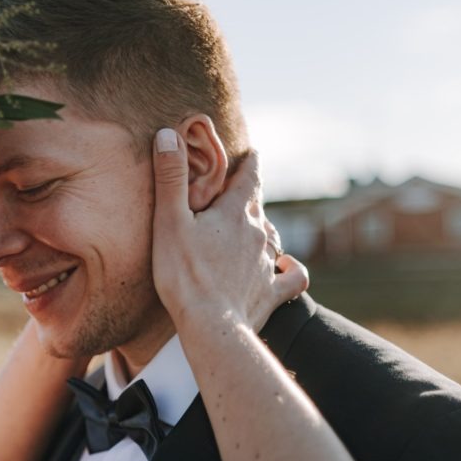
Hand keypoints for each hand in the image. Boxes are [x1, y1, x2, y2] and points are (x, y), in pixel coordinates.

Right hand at [150, 128, 308, 329]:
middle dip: (250, 196)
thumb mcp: (168, 222)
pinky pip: (293, 277)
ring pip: (273, 236)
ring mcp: (268, 263)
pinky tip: (285, 267)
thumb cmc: (184, 275)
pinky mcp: (273, 292)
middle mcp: (258, 233)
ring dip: (263, 229)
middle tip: (239, 191)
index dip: (250, 162)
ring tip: (252, 228)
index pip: (250, 176)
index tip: (252, 153)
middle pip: (259, 205)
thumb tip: (167, 134)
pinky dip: (290, 269)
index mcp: (235, 212)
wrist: (211, 327)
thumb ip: (170, 178)